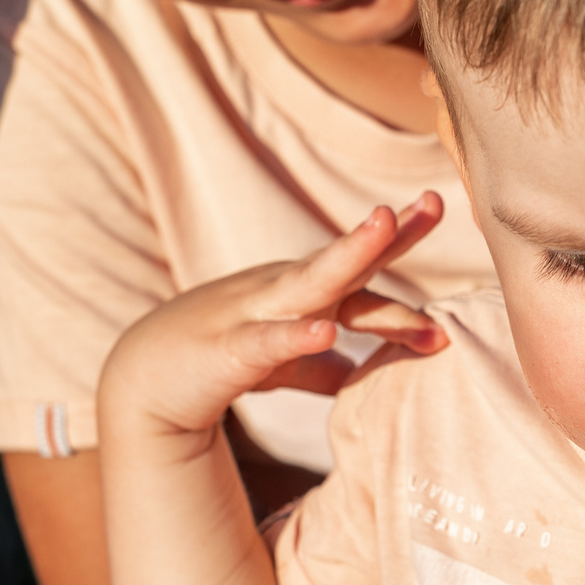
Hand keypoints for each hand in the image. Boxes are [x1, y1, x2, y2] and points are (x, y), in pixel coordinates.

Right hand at [104, 196, 446, 440]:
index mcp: (301, 294)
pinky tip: (326, 331)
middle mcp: (283, 291)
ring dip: (349, 255)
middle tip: (434, 203)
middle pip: (344, 260)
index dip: (400, 245)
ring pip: (310, 282)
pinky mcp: (228, 350)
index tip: (441, 212)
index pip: (361, 269)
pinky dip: (297, 336)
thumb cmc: (218, 362)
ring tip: (383, 227)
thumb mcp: (280, 362)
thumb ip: (321, 365)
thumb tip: (360, 374)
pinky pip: (267, 341)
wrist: (143, 380)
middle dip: (387, 233)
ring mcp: (254, 313)